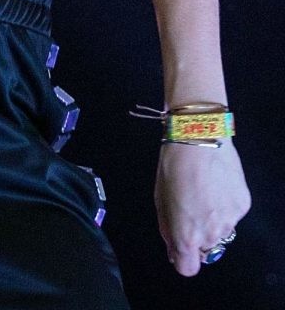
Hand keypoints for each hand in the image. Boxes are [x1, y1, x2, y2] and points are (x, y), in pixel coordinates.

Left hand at [154, 140, 250, 275]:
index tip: (179, 246)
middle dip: (197, 234)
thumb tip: (174, 250)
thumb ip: (168, 229)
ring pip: (221, 231)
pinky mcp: (243, 205)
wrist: (200, 136)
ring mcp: (231, 220)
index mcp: (187, 234)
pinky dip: (225, 204)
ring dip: (212, 219)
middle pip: (205, 248)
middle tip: (190, 207)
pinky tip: (217, 183)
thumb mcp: (160, 198)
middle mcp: (212, 233)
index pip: (188, 268)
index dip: (182, 258)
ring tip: (204, 191)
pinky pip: (232, 213)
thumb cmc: (173, 164)